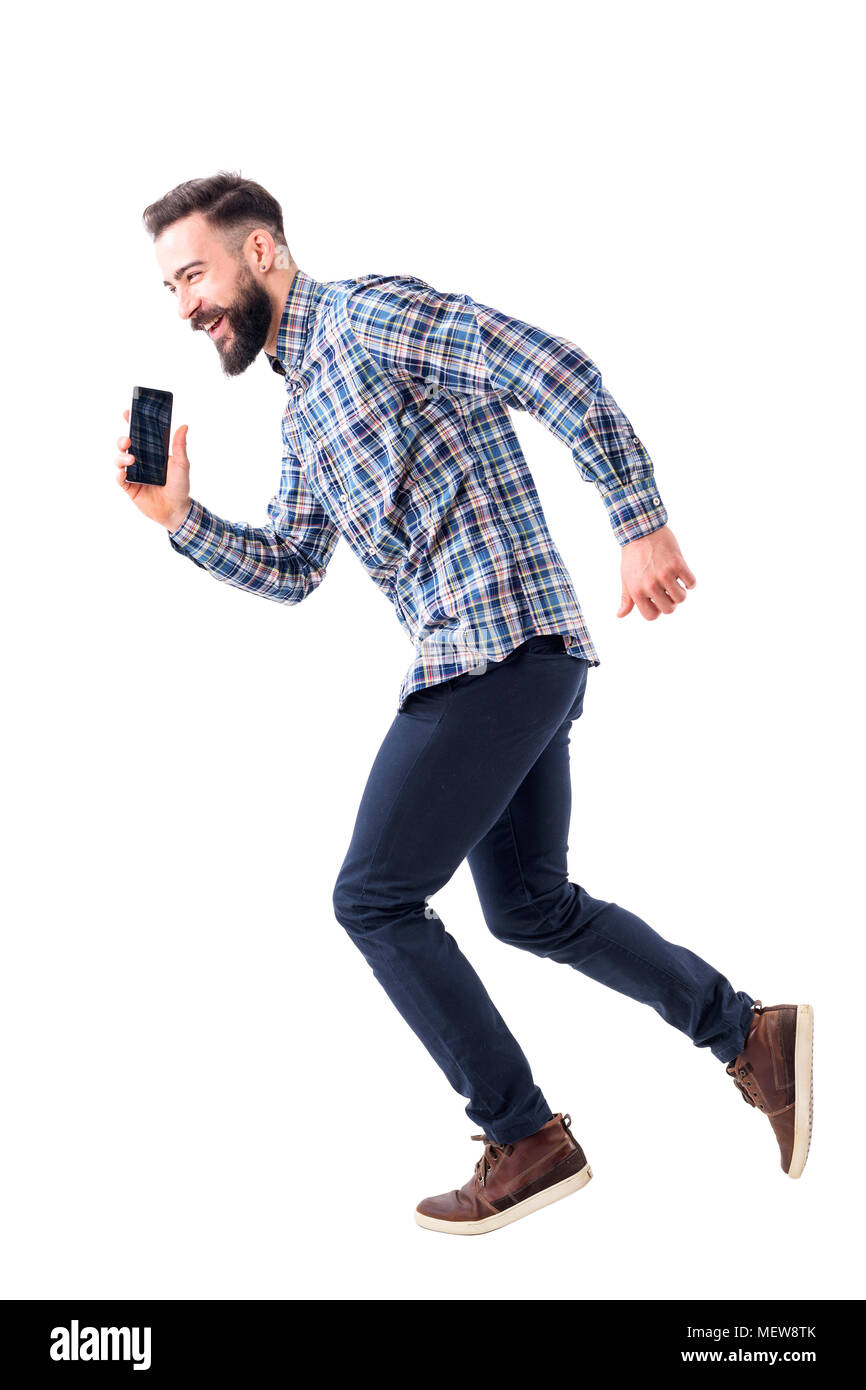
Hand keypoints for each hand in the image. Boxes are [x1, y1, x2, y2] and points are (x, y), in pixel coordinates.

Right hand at [115, 408, 191, 531]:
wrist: (177, 510)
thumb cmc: (180, 486)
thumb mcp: (182, 464)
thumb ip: (179, 446)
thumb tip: (183, 426)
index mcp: (152, 453)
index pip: (140, 435)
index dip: (132, 423)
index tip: (127, 413)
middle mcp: (141, 461)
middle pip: (126, 445)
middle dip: (123, 440)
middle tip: (127, 439)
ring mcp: (134, 473)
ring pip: (119, 460)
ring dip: (121, 456)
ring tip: (131, 459)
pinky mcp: (130, 487)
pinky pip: (120, 478)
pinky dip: (120, 473)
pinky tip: (124, 472)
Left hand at [617, 524, 695, 619]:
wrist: (642, 530)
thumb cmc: (633, 556)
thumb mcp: (626, 578)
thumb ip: (626, 599)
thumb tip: (620, 615)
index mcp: (637, 591)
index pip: (651, 616)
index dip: (657, 610)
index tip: (658, 600)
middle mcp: (650, 585)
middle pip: (669, 609)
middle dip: (671, 602)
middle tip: (668, 591)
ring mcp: (664, 575)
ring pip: (681, 598)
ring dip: (681, 592)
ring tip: (676, 582)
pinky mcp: (677, 564)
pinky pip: (691, 582)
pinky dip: (690, 581)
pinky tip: (683, 574)